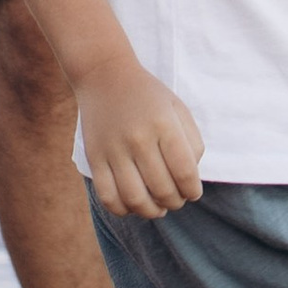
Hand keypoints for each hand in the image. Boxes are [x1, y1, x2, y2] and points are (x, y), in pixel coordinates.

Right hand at [78, 59, 206, 219]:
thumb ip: (192, 143)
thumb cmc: (148, 95)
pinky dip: (123, 210)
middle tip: (176, 199)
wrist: (104, 75)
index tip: (192, 192)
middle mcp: (138, 138)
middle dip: (175, 202)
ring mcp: (113, 150)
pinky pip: (108, 197)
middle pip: (163, 189)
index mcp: (163, 124)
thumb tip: (189, 179)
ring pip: (136, 199)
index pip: (185, 173)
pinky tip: (133, 204)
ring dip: (152, 211)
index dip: (193, 190)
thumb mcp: (178, 108)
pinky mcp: (94, 158)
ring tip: (158, 206)